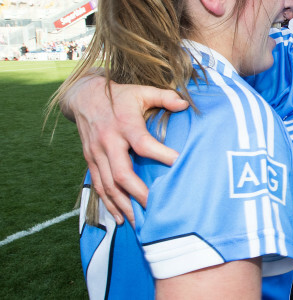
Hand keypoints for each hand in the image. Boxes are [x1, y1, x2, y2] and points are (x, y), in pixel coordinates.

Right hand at [62, 75, 188, 224]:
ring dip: (124, 205)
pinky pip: (98, 186)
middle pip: (122, 173)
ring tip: (140, 222)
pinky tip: (121, 218)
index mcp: (125, 124)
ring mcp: (96, 153)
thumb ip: (165, 97)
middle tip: (157, 207)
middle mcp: (108, 141)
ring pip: (108, 185)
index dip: (160, 154)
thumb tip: (185, 104)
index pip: (143, 143)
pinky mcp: (90, 161)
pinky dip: (109, 204)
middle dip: (139, 193)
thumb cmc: (120, 96)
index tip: (179, 164)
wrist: (84, 97)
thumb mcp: (142, 92)